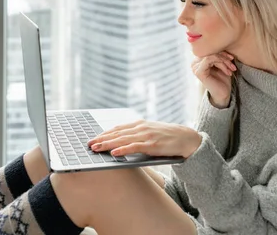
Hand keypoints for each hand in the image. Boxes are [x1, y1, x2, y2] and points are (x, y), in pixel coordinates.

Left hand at [87, 120, 201, 158]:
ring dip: (108, 144)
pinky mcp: (153, 145)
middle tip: (89, 144)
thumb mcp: (149, 133)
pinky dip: (123, 149)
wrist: (186, 138)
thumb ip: (136, 136)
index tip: (93, 138)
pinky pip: (135, 147)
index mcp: (139, 124)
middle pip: (117, 133)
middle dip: (102, 139)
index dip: (104, 133)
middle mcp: (141, 127)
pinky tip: (114, 153)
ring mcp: (147, 135)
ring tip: (96, 148)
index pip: (117, 128)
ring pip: (123, 139)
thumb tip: (120, 144)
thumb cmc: (166, 138)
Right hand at [191, 52, 235, 107]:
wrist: (223, 94)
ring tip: (231, 69)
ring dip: (224, 61)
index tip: (232, 58)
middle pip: (210, 51)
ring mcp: (195, 67)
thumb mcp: (222, 63)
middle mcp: (195, 62)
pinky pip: (209, 59)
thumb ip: (219, 53)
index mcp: (199, 59)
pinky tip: (227, 71)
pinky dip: (220, 63)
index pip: (210, 49)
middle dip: (224, 57)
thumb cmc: (223, 78)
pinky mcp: (199, 71)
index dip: (222, 51)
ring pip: (211, 55)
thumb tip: (222, 40)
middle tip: (233, 65)